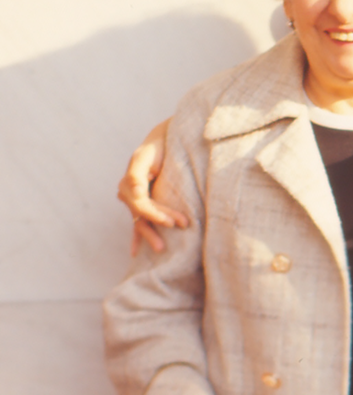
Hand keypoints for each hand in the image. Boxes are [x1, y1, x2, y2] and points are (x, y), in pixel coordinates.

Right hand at [118, 120, 188, 253]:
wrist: (163, 142)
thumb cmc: (155, 148)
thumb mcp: (144, 157)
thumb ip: (136, 173)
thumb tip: (135, 192)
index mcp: (128, 183)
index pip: (142, 205)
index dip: (158, 214)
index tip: (178, 222)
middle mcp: (130, 194)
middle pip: (143, 215)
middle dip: (160, 223)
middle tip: (182, 227)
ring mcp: (136, 201)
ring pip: (142, 222)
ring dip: (152, 234)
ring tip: (163, 249)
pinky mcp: (144, 204)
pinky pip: (138, 224)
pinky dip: (136, 238)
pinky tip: (134, 253)